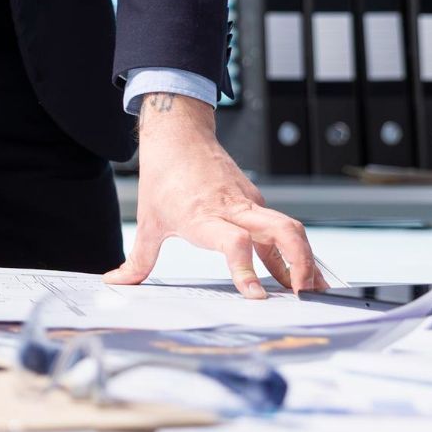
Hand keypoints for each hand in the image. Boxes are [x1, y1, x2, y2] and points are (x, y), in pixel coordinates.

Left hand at [104, 93, 327, 297]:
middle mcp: (233, 209)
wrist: (178, 136)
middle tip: (304, 295)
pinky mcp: (256, 202)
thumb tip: (116, 281)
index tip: (256, 295)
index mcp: (203, 217)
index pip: (232, 243)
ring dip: (306, 260)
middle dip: (300, 264)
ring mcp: (250, 204)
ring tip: (315, 290)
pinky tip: (299, 275)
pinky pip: (280, 229)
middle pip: (282, 231)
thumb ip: (138, 260)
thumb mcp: (149, 221)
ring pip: (289, 229)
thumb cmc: (164, 176)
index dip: (245, 268)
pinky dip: (293, 252)